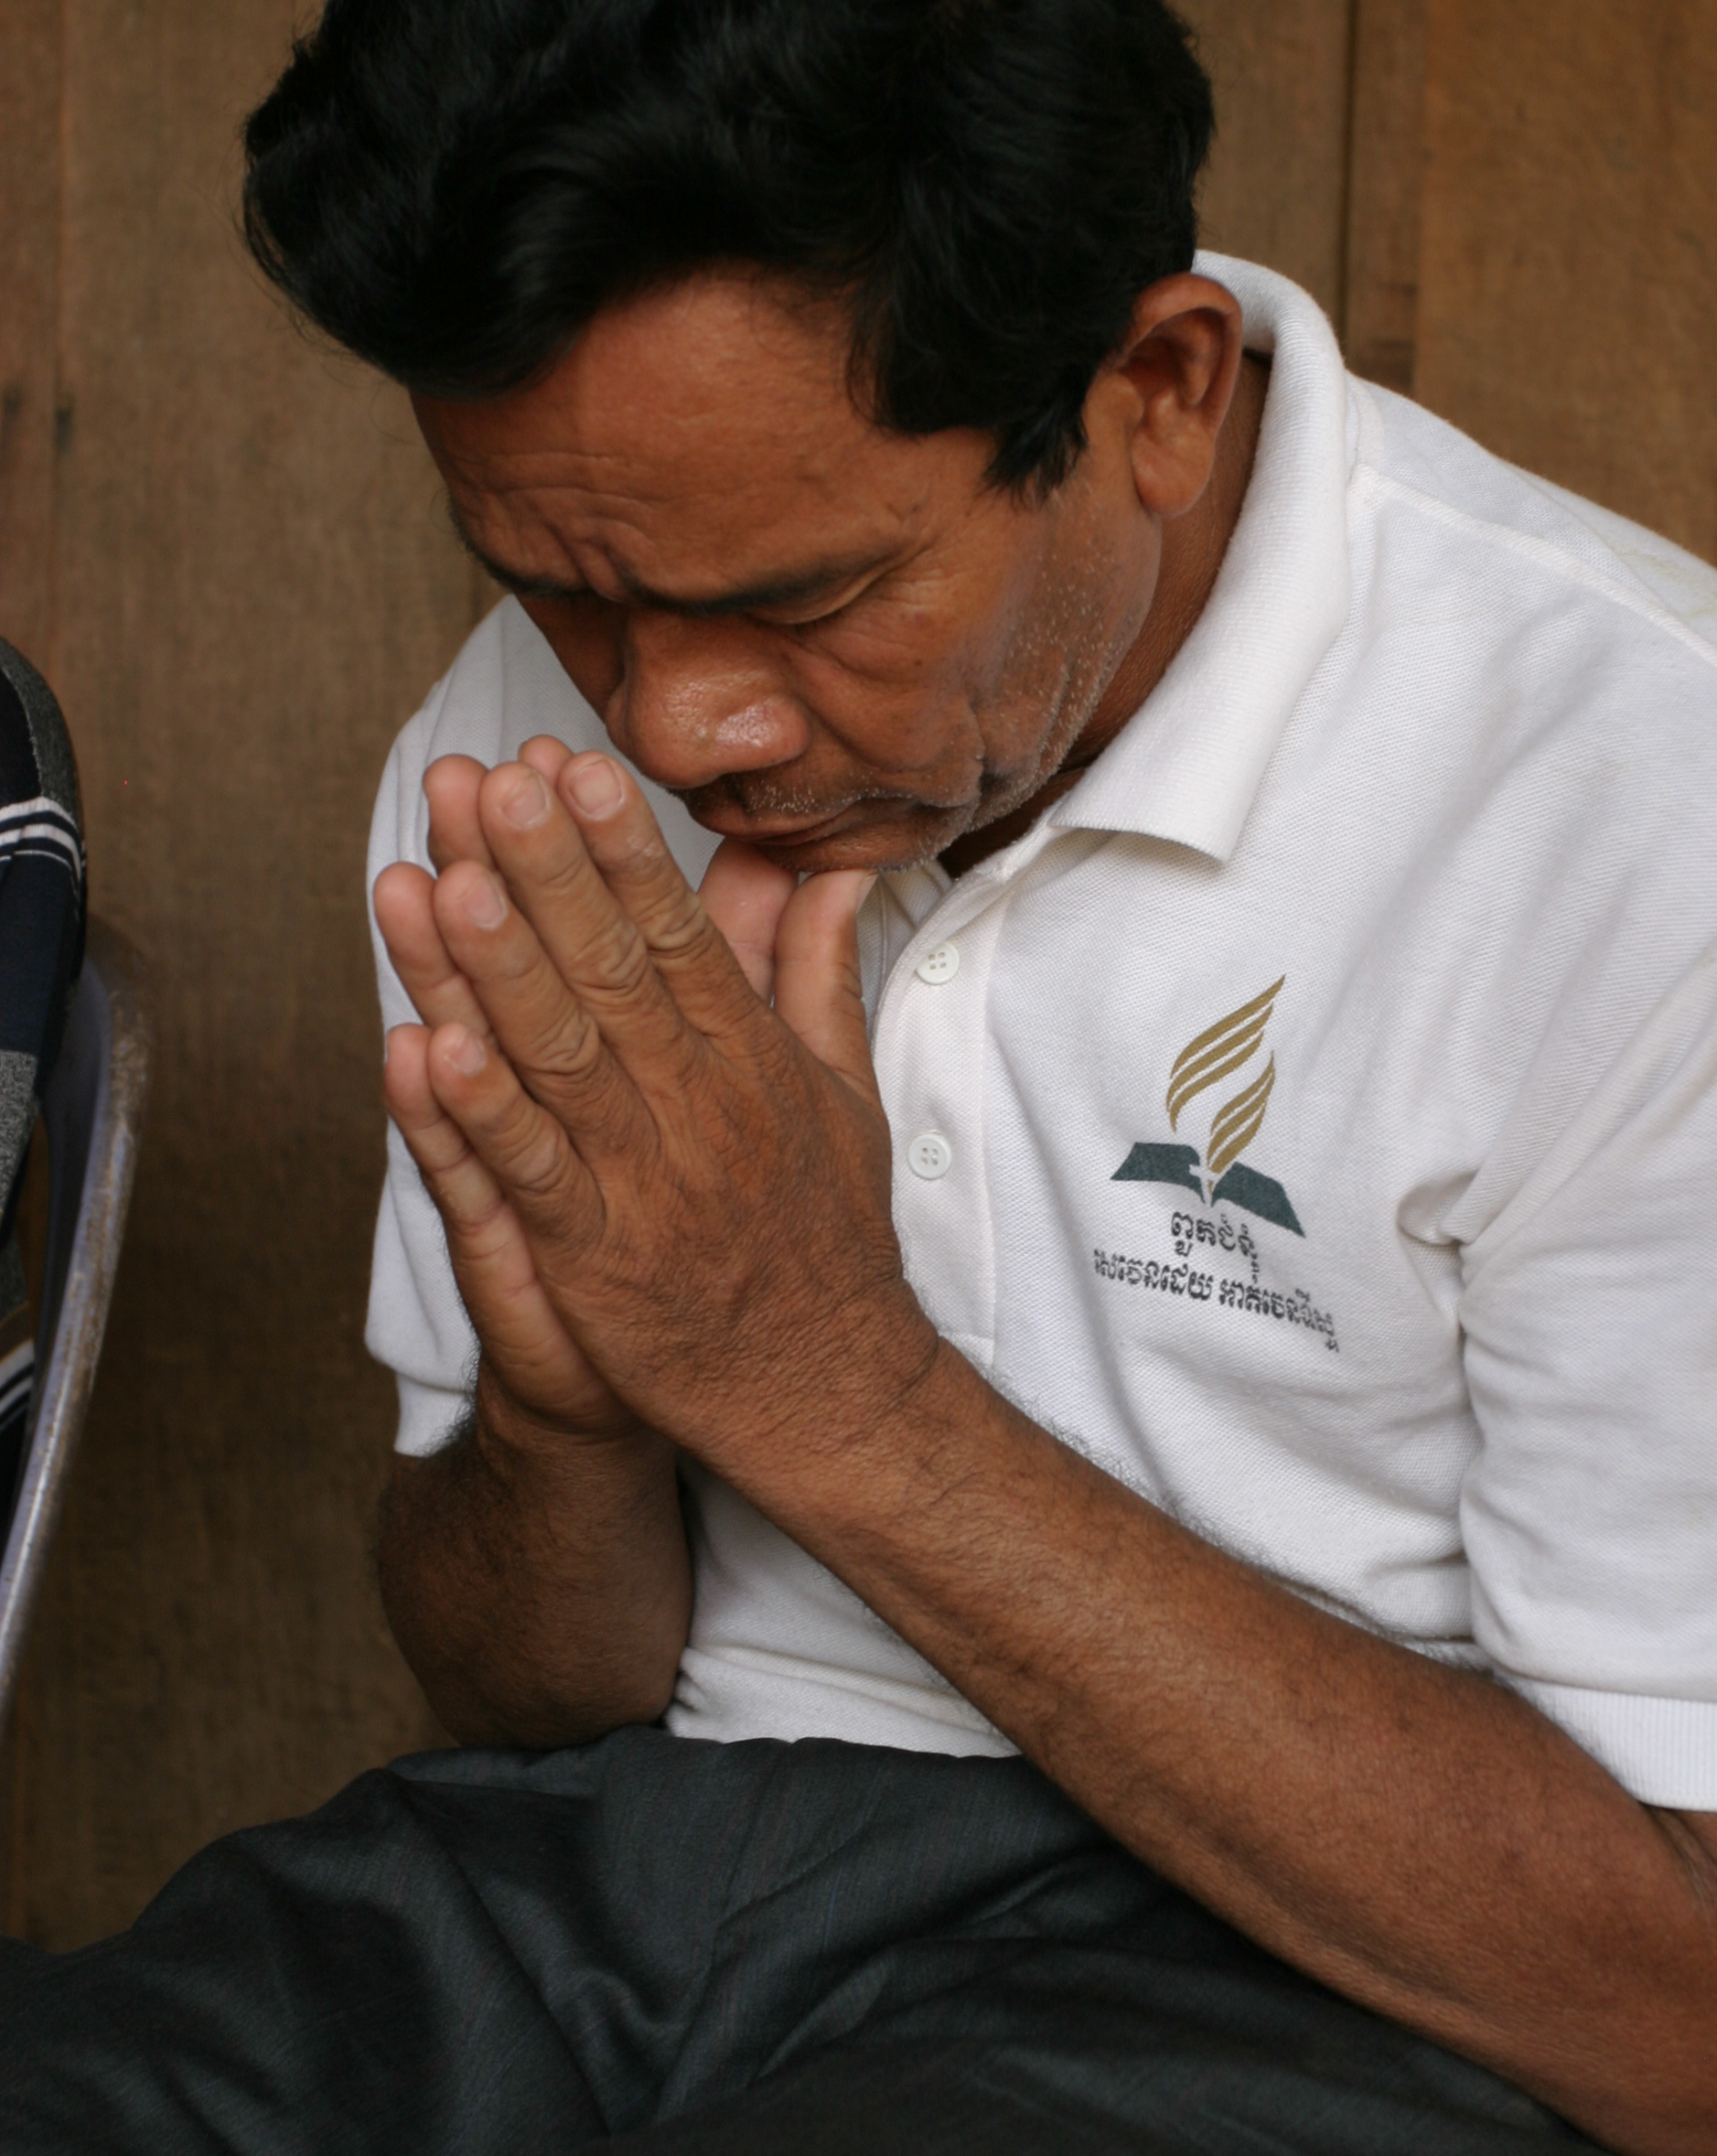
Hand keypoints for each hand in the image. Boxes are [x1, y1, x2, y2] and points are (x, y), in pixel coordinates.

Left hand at [377, 746, 933, 1490]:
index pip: (679, 934)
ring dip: (500, 970)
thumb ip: (817, 972)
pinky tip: (432, 1048)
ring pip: (563, 1060)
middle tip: (491, 781)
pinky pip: (533, 1176)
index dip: (620, 848)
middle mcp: (700, 1107)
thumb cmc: (828, 1237)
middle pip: (613, 972)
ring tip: (448, 879)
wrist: (827, 1389)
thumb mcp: (845, 1091)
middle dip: (547, 872)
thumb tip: (829, 869)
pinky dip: (484, 1114)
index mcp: (752, 1059)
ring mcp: (647, 1183)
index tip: (571, 766)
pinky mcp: (598, 1260)